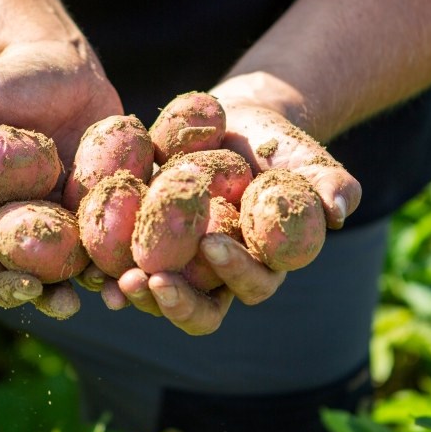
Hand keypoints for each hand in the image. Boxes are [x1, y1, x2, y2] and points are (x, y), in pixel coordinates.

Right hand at [0, 39, 122, 318]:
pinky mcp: (83, 229)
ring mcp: (42, 231)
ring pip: (42, 277)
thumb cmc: (9, 79)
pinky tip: (120, 282)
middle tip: (29, 290)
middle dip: (7, 286)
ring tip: (73, 303)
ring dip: (55, 297)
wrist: (66, 75)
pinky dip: (104, 276)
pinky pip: (90, 260)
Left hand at [113, 103, 360, 334]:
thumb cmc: (281, 148)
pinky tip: (89, 263)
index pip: (250, 284)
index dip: (234, 272)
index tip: (213, 246)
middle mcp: (215, 279)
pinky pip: (120, 263)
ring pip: (155, 293)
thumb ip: (332, 184)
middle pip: (196, 307)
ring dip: (135, 292)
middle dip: (174, 300)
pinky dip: (104, 265)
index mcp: (260, 268)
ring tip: (116, 281)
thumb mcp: (310, 161)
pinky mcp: (142, 244)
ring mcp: (177, 266)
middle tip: (150, 282)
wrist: (236, 124)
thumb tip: (341, 208)